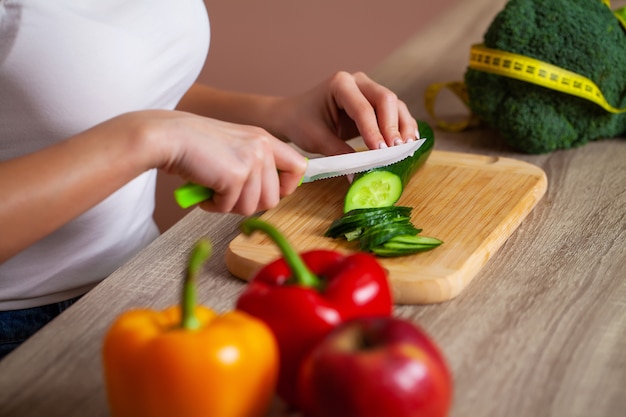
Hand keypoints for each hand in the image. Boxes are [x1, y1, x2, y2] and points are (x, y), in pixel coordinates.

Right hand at [151, 111, 307, 214]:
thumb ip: (256, 165)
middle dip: (248, 204)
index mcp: (265, 139)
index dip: (287, 187)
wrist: (168, 137)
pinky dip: (213, 205)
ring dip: (229, 205)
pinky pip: (229, 208)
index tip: (266, 192)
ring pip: (252, 207)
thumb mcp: (235, 148)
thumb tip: (272, 195)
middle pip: (273, 199)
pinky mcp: (235, 176)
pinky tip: (203, 189)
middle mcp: (262, 148)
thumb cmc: (195, 146)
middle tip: (228, 193)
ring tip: (213, 188)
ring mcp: (250, 161)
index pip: (299, 167)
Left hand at [271, 71, 418, 155]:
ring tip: (407, 149)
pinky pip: (395, 112)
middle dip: (392, 126)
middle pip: (385, 99)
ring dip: (403, 127)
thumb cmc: (302, 123)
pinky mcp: (375, 103)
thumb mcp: (317, 140)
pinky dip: (402, 127)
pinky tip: (408, 143)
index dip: (373, 130)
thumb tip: (358, 177)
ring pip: (395, 105)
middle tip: (396, 150)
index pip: (362, 108)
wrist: (295, 115)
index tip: (381, 151)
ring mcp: (369, 90)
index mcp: (340, 84)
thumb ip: (339, 156)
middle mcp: (358, 82)